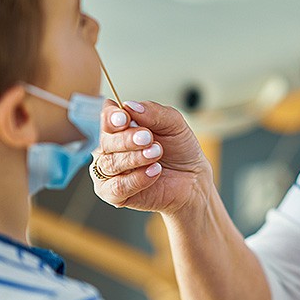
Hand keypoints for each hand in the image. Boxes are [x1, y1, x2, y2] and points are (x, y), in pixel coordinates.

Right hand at [91, 100, 212, 214]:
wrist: (193, 178)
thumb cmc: (179, 149)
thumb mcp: (174, 124)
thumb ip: (154, 112)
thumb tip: (130, 105)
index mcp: (121, 127)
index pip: (106, 117)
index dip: (111, 117)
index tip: (124, 117)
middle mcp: (110, 148)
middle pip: (106, 140)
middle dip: (127, 139)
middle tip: (148, 138)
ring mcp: (110, 171)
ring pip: (110, 163)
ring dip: (135, 158)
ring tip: (157, 153)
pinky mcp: (115, 194)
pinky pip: (117, 187)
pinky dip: (137, 179)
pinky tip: (154, 171)